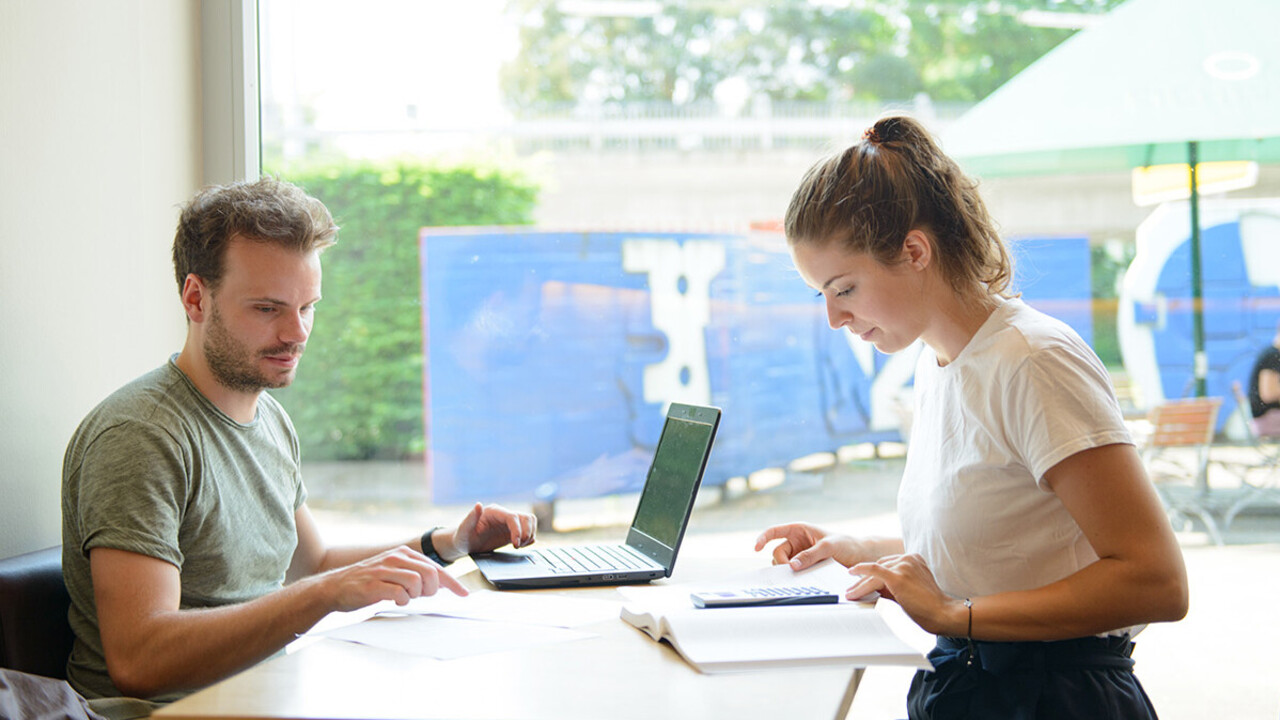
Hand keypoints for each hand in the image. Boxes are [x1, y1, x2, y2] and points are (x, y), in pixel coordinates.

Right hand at [323, 546, 467, 610]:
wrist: (335, 587)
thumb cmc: (368, 582)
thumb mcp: (394, 572)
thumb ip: (415, 574)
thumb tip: (441, 584)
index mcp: (403, 554)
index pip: (436, 567)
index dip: (452, 582)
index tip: (464, 594)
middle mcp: (396, 558)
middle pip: (431, 574)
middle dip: (431, 590)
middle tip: (418, 596)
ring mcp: (384, 571)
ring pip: (417, 584)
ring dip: (414, 596)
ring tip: (402, 597)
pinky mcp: (374, 585)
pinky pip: (400, 595)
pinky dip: (401, 601)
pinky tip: (393, 601)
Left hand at [436, 503, 536, 559]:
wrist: (464, 544)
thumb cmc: (462, 537)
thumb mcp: (463, 530)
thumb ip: (470, 518)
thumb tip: (478, 505)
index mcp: (494, 512)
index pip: (513, 517)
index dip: (518, 530)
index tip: (515, 544)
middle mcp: (504, 515)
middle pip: (526, 518)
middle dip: (526, 533)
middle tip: (518, 546)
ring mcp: (509, 523)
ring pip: (530, 522)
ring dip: (529, 534)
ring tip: (519, 546)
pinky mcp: (512, 531)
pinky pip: (528, 530)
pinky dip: (529, 538)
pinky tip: (521, 546)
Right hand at [754, 522, 859, 569]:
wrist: (860, 557)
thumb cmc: (846, 544)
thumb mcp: (829, 547)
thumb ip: (810, 555)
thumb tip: (792, 566)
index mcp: (799, 529)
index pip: (775, 531)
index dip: (763, 538)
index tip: (756, 548)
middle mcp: (797, 542)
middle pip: (778, 553)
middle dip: (782, 562)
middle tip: (792, 570)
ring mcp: (799, 556)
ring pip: (783, 564)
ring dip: (790, 570)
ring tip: (805, 573)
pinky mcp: (804, 567)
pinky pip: (793, 573)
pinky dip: (795, 577)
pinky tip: (803, 579)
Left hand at [848, 553, 961, 634]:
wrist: (942, 613)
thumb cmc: (928, 606)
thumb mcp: (907, 590)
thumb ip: (891, 586)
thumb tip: (872, 588)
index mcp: (914, 558)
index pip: (887, 564)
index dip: (872, 574)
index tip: (861, 581)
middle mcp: (908, 558)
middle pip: (879, 567)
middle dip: (864, 580)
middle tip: (852, 589)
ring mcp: (903, 565)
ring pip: (874, 572)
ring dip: (860, 584)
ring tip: (850, 593)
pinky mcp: (898, 575)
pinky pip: (873, 570)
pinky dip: (860, 571)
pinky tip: (851, 573)